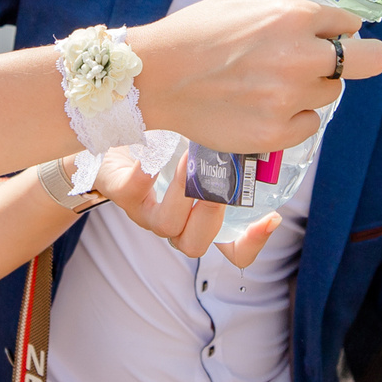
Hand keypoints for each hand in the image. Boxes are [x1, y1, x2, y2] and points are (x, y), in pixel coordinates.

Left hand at [93, 146, 283, 265]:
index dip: (252, 243)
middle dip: (214, 214)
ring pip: (167, 226)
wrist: (108, 133)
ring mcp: (144, 212)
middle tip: (223, 179)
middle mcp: (173, 222)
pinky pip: (131, 192)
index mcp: (199, 219)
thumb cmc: (165, 141)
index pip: (232, 251)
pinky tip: (155, 154)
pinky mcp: (118, 191)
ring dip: (183, 193)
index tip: (272, 218)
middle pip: (197, 244)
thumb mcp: (204, 147)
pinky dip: (144, 175)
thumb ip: (234, 149)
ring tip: (190, 159)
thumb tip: (273, 130)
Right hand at [129, 0, 381, 153]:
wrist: (154, 77)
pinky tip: (265, 108)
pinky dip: (294, 117)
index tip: (332, 35)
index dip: (341, 29)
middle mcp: (300, 57)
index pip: (350, 23)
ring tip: (273, 84)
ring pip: (331, 93)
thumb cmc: (194, 32)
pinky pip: (310, 124)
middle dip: (362, 58)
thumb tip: (314, 3)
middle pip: (369, 62)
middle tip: (344, 61)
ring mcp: (289, 99)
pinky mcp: (276, 134)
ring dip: (312, 88)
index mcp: (293, 16)